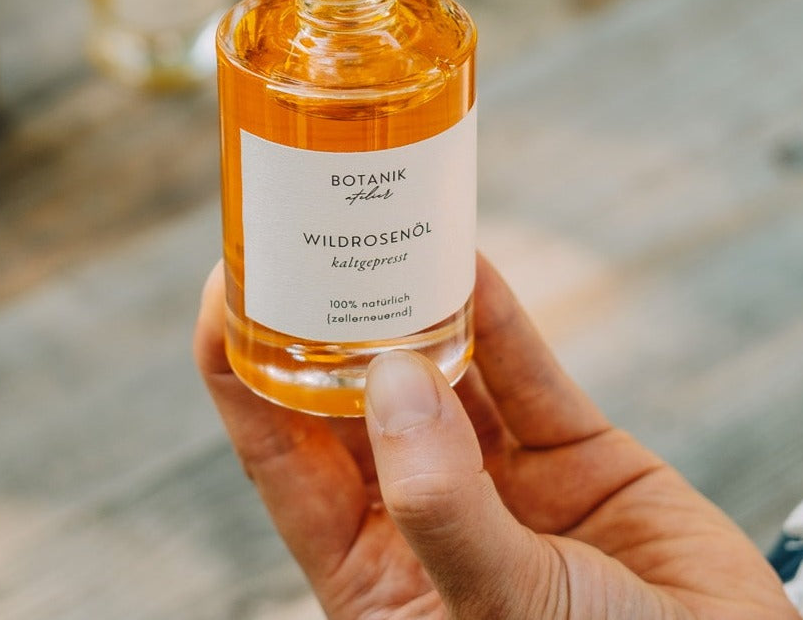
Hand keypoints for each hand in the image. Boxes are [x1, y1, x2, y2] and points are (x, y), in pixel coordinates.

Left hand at [196, 254, 799, 618]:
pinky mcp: (576, 452)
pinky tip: (468, 256)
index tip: (226, 284)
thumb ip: (443, 505)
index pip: (279, 455)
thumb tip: (390, 374)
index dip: (243, 370)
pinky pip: (523, 368)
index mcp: (373, 576)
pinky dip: (498, 311)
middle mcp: (425, 515)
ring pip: (442, 368)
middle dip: (327, 315)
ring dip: (414, 297)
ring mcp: (502, 480)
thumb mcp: (503, 615)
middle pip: (353, 397)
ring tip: (386, 221)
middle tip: (306, 225)